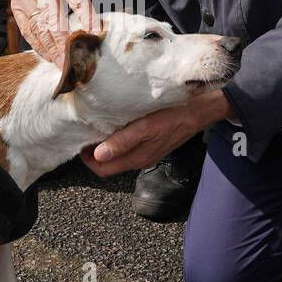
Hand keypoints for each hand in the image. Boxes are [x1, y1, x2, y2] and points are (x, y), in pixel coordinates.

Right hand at [11, 0, 110, 63]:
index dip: (86, 17)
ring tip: (63, 64)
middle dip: (64, 41)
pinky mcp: (16, 6)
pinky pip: (27, 30)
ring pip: (39, 26)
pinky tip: (50, 58)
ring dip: (51, 48)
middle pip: (53, 17)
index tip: (95, 36)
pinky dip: (39, 46)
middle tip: (74, 59)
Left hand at [80, 89, 230, 176]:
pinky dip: (117, 140)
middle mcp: (140, 159)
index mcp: (137, 158)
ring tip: (99, 126)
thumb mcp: (146, 127)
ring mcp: (147, 153)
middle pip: (108, 164)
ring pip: (118, 156)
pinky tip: (117, 125)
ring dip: (105, 145)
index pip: (102, 170)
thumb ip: (122, 142)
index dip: (87, 159)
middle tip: (87, 131)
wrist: (200, 110)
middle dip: (93, 152)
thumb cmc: (174, 115)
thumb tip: (98, 156)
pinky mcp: (152, 145)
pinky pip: (129, 148)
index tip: (81, 140)